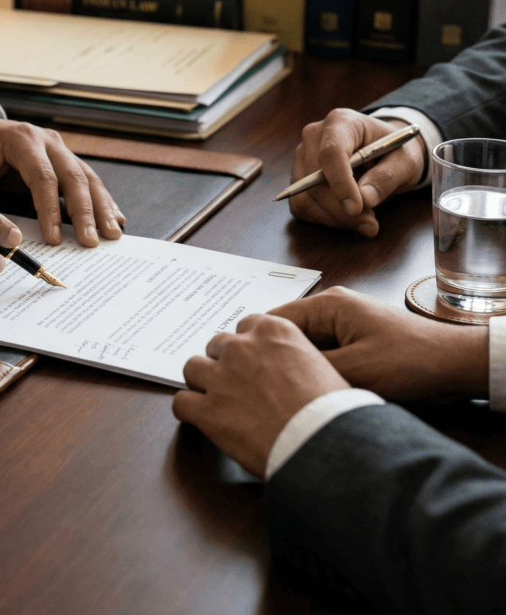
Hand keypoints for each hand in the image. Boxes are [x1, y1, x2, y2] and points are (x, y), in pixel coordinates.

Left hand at [0, 103, 125, 247]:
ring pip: (87, 178)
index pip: (42, 177)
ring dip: (101, 207)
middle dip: (85, 212)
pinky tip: (114, 218)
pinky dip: (101, 200)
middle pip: (73, 176)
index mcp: (21, 139)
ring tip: (112, 234)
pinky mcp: (64, 159)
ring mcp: (59, 148)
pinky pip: (87, 179)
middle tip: (91, 242)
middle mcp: (47, 140)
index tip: (53, 239)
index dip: (50, 210)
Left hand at [172, 314, 348, 476]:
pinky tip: (201, 420)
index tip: (252, 361)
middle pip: (217, 345)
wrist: (325, 444)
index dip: (247, 346)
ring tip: (216, 400)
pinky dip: (189, 411)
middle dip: (224, 363)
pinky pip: (181, 403)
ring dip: (202, 382)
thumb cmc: (332, 411)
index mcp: (273, 331)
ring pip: (192, 367)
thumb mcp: (321, 366)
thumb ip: (295, 356)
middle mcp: (242, 347)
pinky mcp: (208, 410)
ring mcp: (221, 377)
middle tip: (237, 385)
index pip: (245, 326)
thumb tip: (289, 369)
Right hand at [271, 286, 488, 400]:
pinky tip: (308, 390)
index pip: (274, 319)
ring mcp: (343, 325)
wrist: (454, 365)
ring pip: (305, 346)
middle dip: (276, 357)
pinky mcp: (354, 343)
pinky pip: (323, 355)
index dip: (256, 343)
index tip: (240, 368)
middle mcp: (332, 309)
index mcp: (328, 304)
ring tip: (281, 390)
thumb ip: (311, 369)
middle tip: (258, 385)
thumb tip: (273, 374)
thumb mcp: (355, 370)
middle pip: (288, 333)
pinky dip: (316, 370)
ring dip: (298, 366)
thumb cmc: (411, 360)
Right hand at [290, 109, 425, 236]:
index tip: (356, 208)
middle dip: (341, 209)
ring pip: (305, 197)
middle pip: (314, 179)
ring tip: (364, 219)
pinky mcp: (297, 178)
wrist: (382, 151)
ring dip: (334, 218)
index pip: (331, 153)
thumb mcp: (404, 161)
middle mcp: (314, 137)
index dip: (341, 183)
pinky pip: (301, 207)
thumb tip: (365, 199)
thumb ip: (387, 177)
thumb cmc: (393, 152)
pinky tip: (346, 217)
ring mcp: (301, 158)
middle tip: (371, 225)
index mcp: (341, 122)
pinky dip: (324, 219)